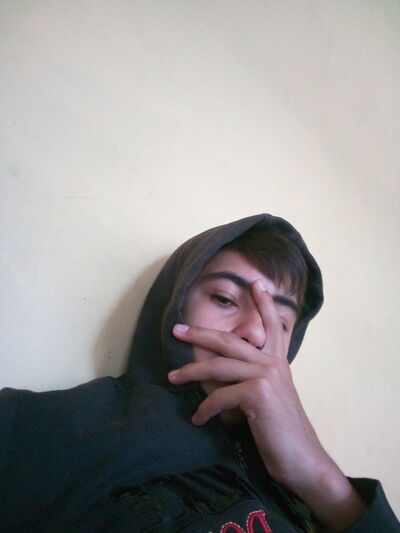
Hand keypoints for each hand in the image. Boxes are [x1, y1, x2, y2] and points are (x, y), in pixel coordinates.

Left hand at [169, 280, 365, 531]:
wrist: (303, 461)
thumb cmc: (281, 432)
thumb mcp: (268, 400)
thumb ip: (251, 382)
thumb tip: (219, 375)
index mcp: (278, 364)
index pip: (273, 327)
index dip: (264, 304)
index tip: (256, 283)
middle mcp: (273, 365)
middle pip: (231, 340)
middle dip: (200, 332)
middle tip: (177, 328)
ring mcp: (266, 377)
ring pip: (218, 365)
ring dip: (190, 372)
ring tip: (172, 377)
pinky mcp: (257, 394)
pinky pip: (219, 397)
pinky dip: (205, 409)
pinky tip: (198, 419)